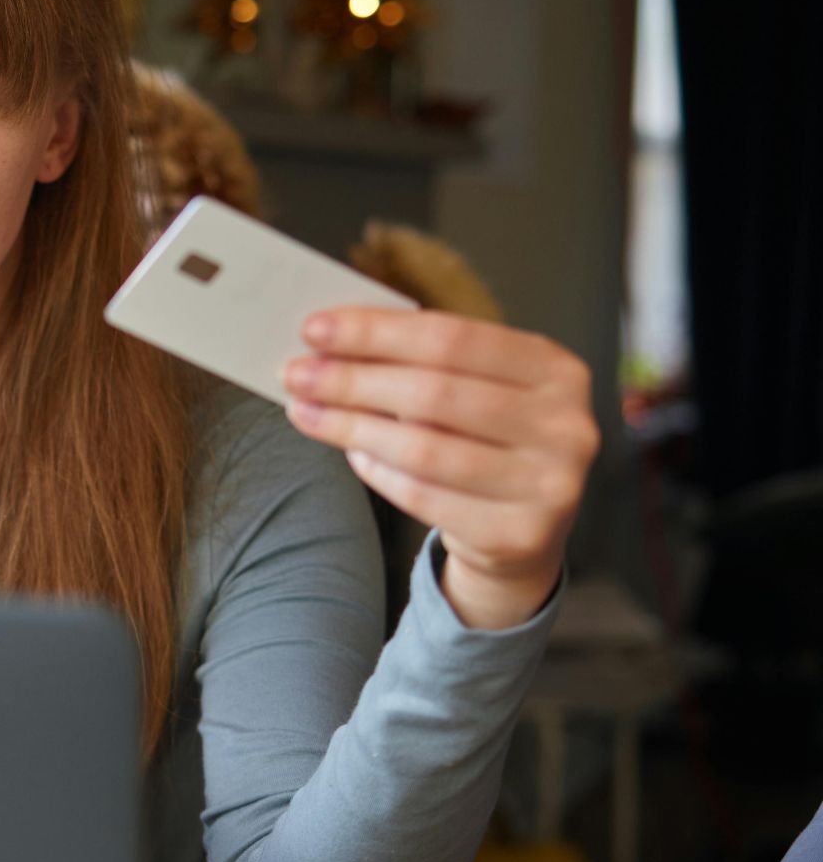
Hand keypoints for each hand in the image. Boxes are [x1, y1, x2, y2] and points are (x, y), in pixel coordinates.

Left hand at [280, 308, 600, 629]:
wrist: (523, 533)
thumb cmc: (484, 440)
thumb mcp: (474, 388)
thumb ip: (421, 361)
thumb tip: (329, 341)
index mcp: (555, 367)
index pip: (452, 337)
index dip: (377, 332)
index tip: (313, 328)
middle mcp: (566, 424)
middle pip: (434, 393)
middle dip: (352, 380)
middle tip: (295, 373)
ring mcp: (550, 483)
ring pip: (423, 448)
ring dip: (351, 427)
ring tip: (304, 411)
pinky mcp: (520, 532)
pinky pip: (423, 495)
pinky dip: (377, 471)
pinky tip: (351, 454)